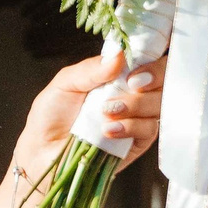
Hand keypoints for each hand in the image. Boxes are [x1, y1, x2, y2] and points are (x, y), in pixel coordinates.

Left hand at [11, 50, 170, 187]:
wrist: (42, 152)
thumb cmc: (51, 116)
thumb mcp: (65, 83)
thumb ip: (91, 69)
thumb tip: (118, 55)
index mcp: (117, 75)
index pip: (149, 59)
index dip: (152, 61)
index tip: (135, 71)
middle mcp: (132, 94)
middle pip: (165, 79)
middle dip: (154, 79)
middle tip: (131, 85)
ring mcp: (137, 118)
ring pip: (159, 104)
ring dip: (136, 105)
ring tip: (107, 112)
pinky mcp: (137, 142)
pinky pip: (149, 130)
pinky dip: (131, 127)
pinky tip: (109, 130)